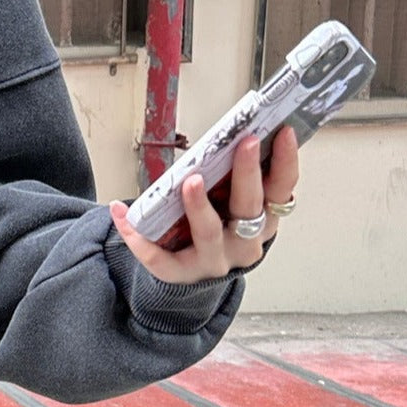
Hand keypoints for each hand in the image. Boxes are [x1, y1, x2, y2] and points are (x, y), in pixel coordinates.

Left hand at [107, 123, 299, 283]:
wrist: (192, 272)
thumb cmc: (216, 227)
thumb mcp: (232, 204)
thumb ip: (234, 178)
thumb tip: (233, 134)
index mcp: (262, 220)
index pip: (280, 189)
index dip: (285, 163)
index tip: (283, 132)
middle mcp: (244, 242)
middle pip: (249, 206)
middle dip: (247, 174)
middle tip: (244, 144)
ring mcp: (213, 261)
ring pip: (209, 232)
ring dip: (199, 205)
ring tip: (190, 181)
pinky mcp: (180, 275)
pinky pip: (159, 258)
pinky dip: (138, 236)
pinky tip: (121, 211)